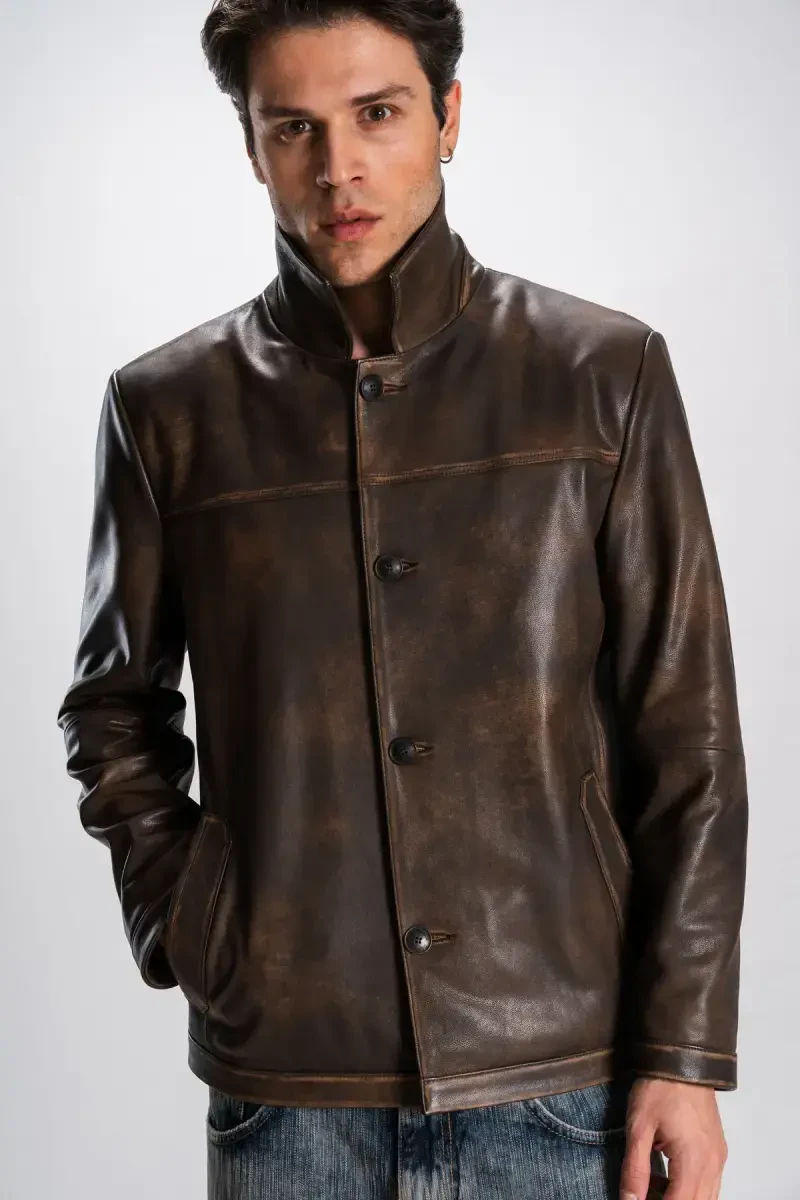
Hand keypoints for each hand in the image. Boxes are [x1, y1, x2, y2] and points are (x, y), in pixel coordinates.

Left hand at [620, 1077, 727, 1199]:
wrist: (682, 1057)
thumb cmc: (660, 1086)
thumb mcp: (639, 1127)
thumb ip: (635, 1169)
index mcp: (694, 1161)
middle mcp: (713, 1163)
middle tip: (643, 1194)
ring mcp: (718, 1157)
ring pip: (705, 1197)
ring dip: (680, 1198)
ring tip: (651, 1186)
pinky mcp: (717, 1149)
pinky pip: (708, 1183)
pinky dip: (689, 1188)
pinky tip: (665, 1176)